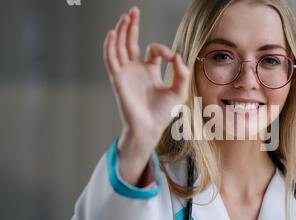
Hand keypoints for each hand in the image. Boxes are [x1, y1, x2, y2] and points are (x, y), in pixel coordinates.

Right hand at [103, 6, 189, 184]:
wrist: (150, 128)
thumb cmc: (163, 113)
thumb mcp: (179, 90)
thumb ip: (182, 73)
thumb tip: (177, 55)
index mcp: (150, 71)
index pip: (153, 50)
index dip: (162, 49)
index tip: (171, 58)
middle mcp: (136, 69)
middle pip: (130, 42)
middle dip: (131, 26)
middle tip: (133, 10)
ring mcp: (126, 73)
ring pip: (119, 46)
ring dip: (121, 31)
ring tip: (125, 16)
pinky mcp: (118, 79)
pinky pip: (111, 59)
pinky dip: (110, 46)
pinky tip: (112, 33)